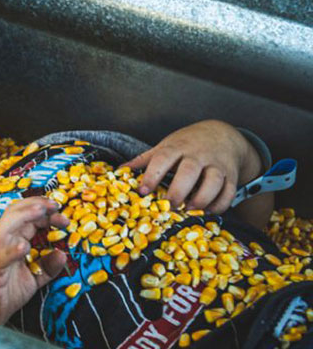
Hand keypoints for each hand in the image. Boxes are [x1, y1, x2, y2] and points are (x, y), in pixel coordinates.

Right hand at [0, 198, 67, 323]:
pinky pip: (0, 256)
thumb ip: (49, 267)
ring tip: (40, 212)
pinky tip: (24, 247)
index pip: (28, 217)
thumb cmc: (6, 292)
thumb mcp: (34, 278)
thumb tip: (63, 254)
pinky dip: (11, 250)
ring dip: (23, 216)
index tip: (63, 218)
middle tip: (55, 205)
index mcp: (13, 240)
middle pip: (15, 213)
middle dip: (36, 205)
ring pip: (6, 226)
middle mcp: (3, 242)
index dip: (46, 213)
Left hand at [124, 120, 261, 213]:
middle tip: (168, 207)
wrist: (222, 135)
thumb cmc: (186, 144)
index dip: (152, 175)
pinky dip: (219, 206)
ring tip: (187, 211)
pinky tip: (206, 213)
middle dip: (178, 191)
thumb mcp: (165, 146)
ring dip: (201, 200)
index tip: (143, 191)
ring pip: (214, 182)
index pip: (163, 158)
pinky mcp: (231, 176)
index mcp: (178, 147)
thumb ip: (144, 160)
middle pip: (190, 172)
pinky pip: (229, 193)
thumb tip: (118, 172)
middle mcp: (198, 155)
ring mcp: (217, 165)